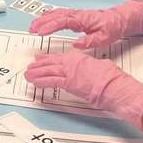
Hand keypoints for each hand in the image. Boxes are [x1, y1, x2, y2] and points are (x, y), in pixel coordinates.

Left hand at [25, 50, 142, 129]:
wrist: (114, 85)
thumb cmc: (111, 78)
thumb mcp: (98, 66)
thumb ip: (88, 66)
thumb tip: (87, 69)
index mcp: (79, 57)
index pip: (59, 57)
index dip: (47, 58)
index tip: (40, 59)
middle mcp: (72, 63)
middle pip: (51, 63)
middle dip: (38, 66)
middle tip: (30, 67)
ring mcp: (70, 72)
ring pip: (48, 71)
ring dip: (36, 73)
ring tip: (28, 74)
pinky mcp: (69, 83)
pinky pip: (51, 81)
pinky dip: (41, 81)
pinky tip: (35, 82)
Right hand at [28, 0, 142, 49]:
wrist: (121, 18)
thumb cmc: (113, 27)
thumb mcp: (105, 37)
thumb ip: (90, 41)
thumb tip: (76, 45)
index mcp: (82, 19)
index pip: (62, 21)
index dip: (50, 26)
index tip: (40, 31)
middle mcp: (77, 15)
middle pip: (55, 15)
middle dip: (42, 21)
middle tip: (31, 29)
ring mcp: (76, 14)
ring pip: (56, 14)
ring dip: (44, 19)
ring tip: (33, 26)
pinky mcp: (76, 17)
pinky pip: (60, 15)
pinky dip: (50, 17)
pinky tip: (45, 22)